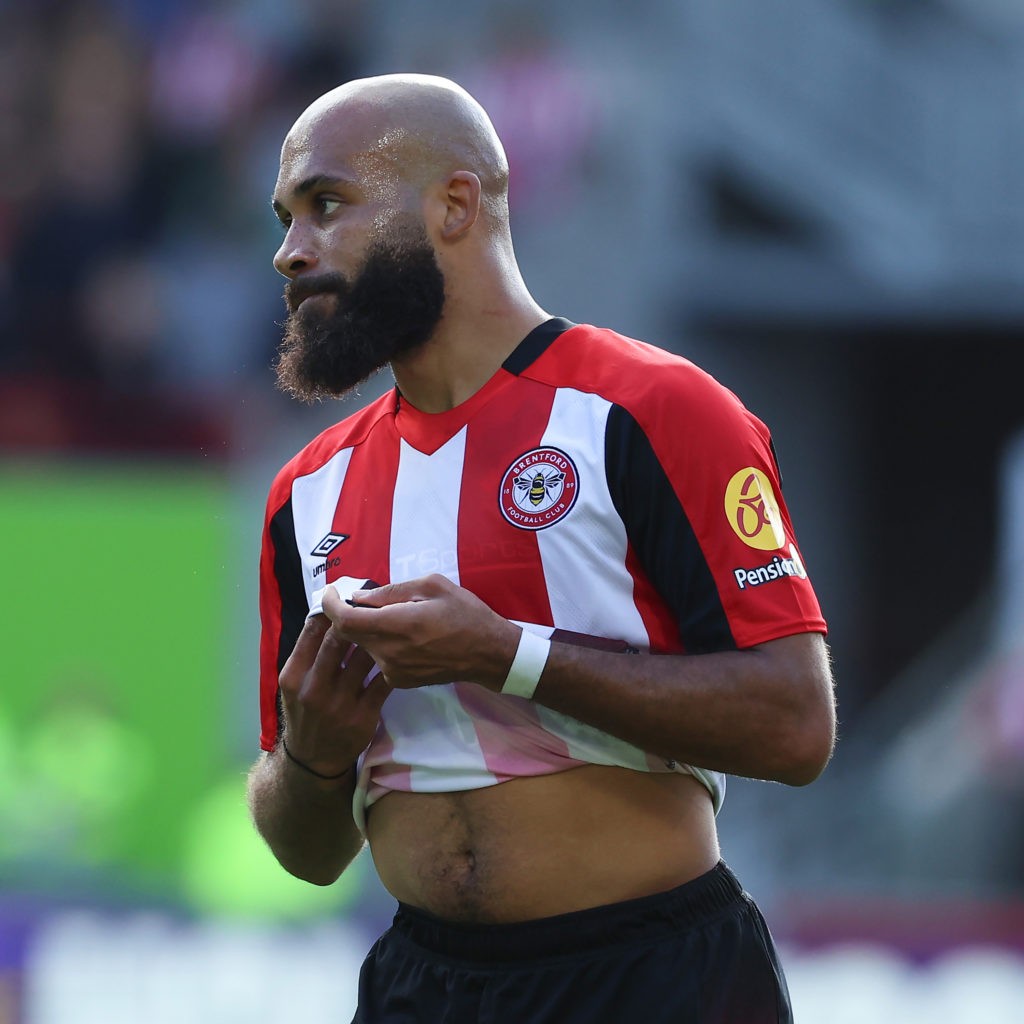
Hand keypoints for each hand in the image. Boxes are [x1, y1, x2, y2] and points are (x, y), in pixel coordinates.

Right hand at [277, 614, 390, 778]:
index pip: (312, 631)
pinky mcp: (364, 715)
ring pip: (364, 658)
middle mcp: (314, 688)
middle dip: (357, 618)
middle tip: (371, 605)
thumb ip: (308, 654)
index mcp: (294, 675)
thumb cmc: (305, 712)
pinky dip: (392, 664)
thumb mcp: (295, 684)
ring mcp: (340, 704)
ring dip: (378, 638)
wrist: (314, 759)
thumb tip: (329, 614)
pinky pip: (383, 682)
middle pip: (339, 640)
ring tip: (389, 623)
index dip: (331, 610)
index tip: (345, 597)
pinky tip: (398, 653)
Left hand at [322, 574, 519, 690]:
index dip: (330, 605)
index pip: (345, 621)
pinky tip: (396, 634)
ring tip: (382, 615)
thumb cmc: (465, 613)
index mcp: (398, 626)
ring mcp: (393, 671)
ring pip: (362, 646)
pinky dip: (378, 643)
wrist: (489, 654)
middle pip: (349, 634)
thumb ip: (391, 591)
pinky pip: (377, 658)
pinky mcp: (399, 681)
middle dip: (345, 614)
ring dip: (363, 629)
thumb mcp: (433, 586)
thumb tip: (359, 597)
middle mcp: (390, 653)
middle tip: (354, 598)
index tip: (330, 592)